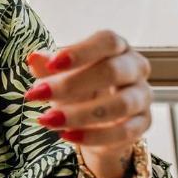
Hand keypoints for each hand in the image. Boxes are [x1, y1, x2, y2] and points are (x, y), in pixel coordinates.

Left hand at [25, 29, 151, 177]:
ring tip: (48, 120)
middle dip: (71, 84)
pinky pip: (124, 132)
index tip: (52, 64)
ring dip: (80, 114)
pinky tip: (67, 135)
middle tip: (37, 94)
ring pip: (120, 105)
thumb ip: (48, 67)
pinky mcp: (144, 123)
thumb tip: (34, 58)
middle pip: (112, 71)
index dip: (80, 51)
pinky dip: (93, 136)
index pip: (107, 41)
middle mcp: (136, 67)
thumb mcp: (61, 74)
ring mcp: (143, 96)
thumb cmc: (79, 86)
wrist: (98, 120)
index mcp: (117, 47)